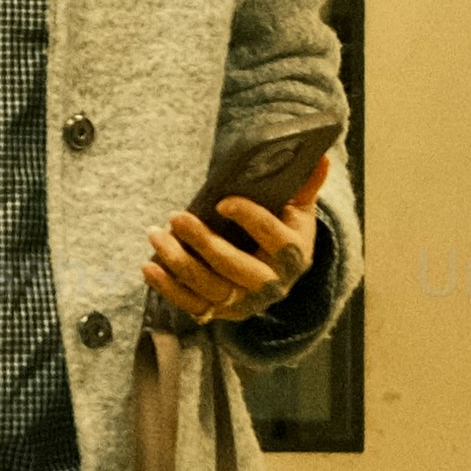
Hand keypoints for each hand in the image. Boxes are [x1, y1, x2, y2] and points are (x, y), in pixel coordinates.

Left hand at [140, 196, 309, 332]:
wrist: (277, 271)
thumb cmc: (284, 229)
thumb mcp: (299, 209)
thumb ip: (306, 186)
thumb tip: (321, 158)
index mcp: (295, 255)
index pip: (276, 240)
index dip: (250, 220)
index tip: (223, 202)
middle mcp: (272, 285)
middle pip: (237, 268)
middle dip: (205, 243)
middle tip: (176, 216)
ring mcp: (245, 302)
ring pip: (210, 288)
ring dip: (179, 262)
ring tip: (155, 234)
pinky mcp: (220, 312)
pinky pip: (192, 305)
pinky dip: (168, 289)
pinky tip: (149, 266)